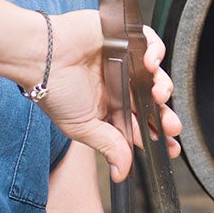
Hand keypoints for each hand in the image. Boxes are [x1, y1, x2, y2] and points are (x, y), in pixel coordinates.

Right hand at [34, 12, 181, 180]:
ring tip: (158, 94)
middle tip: (171, 126)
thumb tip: (122, 173)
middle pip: (154, 102)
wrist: (41, 57)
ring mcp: (125, 62)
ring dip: (163, 86)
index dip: (158, 136)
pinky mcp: (126, 39)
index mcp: (111, 108)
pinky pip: (151, 44)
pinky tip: (150, 64)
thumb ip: (108, 146)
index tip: (171, 148)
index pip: (141, 124)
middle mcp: (121, 86)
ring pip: (156, 75)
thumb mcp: (83, 127)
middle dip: (166, 115)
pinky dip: (156, 53)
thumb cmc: (56, 90)